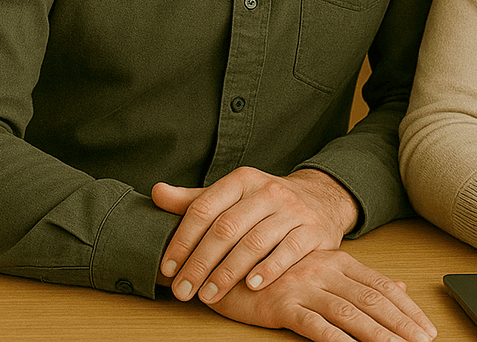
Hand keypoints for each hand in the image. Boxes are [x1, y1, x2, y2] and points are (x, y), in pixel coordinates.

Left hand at [153, 166, 358, 304]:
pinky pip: (288, 251)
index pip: (205, 208)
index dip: (183, 240)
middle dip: (200, 263)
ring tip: (209, 296)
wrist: (320, 198)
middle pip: (226, 228)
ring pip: (254, 242)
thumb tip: (157, 193)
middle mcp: (268, 191)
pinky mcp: (313, 229)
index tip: (168, 268)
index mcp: (243, 180)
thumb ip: (195, 200)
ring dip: (228, 273)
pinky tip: (252, 286)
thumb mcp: (232, 195)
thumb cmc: (264, 203)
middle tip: (183, 291)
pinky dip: (268, 270)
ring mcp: (292, 209)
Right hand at [207, 248, 436, 341]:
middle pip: (373, 301)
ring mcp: (306, 286)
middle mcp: (327, 270)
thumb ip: (360, 279)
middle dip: (402, 325)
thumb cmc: (279, 269)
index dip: (407, 310)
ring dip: (378, 335)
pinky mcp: (284, 304)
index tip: (428, 329)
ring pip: (350, 313)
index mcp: (339, 261)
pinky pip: (315, 325)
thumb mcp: (323, 269)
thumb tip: (400, 289)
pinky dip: (336, 339)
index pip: (382, 287)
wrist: (230, 262)